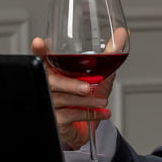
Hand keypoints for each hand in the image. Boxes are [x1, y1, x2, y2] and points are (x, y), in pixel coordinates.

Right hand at [32, 27, 126, 149]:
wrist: (86, 127)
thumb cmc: (87, 97)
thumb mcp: (99, 74)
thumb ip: (109, 54)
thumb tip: (123, 34)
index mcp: (55, 70)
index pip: (42, 57)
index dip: (38, 50)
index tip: (39, 42)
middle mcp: (49, 86)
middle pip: (50, 81)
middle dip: (69, 83)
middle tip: (87, 87)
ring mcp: (50, 103)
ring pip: (62, 99)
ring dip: (86, 100)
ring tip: (102, 101)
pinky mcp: (55, 120)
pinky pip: (70, 115)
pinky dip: (89, 114)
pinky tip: (102, 113)